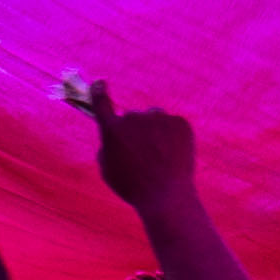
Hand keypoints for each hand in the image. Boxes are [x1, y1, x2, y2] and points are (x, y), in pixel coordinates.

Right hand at [84, 88, 198, 206]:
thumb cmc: (133, 187)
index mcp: (112, 129)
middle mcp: (133, 118)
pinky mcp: (179, 122)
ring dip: (155, 132)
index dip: (99, 91)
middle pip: (133, 118)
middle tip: (143, 156)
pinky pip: (173, 125)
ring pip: (154, 119)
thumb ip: (107, 147)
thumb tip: (113, 135)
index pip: (101, 100)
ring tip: (160, 159)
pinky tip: (173, 156)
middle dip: (136, 131)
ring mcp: (158, 118)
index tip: (101, 83)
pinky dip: (173, 137)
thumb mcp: (108, 170)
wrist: (166, 196)